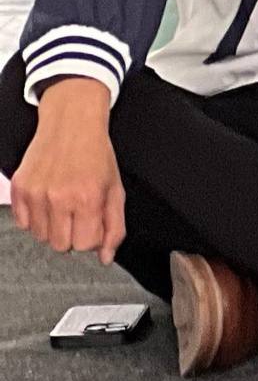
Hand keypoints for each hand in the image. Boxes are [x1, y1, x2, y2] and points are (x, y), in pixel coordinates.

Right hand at [8, 78, 125, 260]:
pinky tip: (48, 199)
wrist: (71, 122)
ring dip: (54, 226)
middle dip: (73, 234)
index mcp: (88, 197)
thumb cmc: (96, 154)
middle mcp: (59, 197)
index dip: (92, 236)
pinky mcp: (19, 188)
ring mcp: (36, 193)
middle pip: (61, 246)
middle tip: (78, 212)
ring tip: (64, 203)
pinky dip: (35, 217)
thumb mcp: (115, 188)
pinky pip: (23, 223)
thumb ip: (115, 227)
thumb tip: (106, 257)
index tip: (93, 222)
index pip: (86, 245)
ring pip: (41, 237)